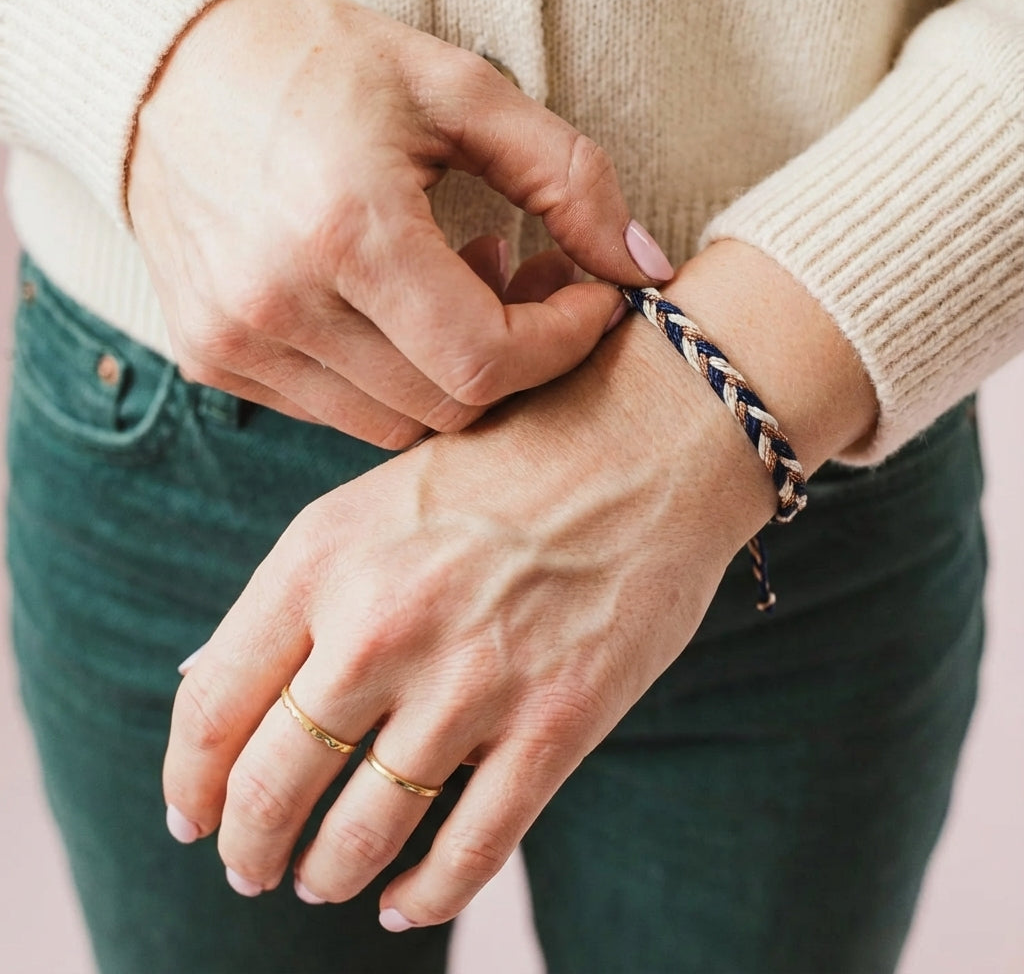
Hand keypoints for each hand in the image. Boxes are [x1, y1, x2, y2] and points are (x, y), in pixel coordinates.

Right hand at [127, 0, 670, 446]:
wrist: (176, 69)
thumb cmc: (329, 68)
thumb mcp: (463, 93)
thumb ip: (569, 179)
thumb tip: (644, 268)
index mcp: (346, 230)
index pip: (487, 360)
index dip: (561, 344)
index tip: (591, 297)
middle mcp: (278, 303)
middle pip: (447, 404)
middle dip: (515, 358)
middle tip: (527, 281)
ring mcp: (236, 340)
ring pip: (395, 423)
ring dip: (449, 372)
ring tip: (453, 282)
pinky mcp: (213, 356)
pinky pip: (337, 410)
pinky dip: (387, 376)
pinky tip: (391, 304)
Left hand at [162, 240, 875, 925]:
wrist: (640, 448)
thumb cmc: (500, 469)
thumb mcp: (370, 503)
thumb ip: (293, 594)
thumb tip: (207, 686)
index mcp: (321, 559)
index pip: (210, 705)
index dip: (188, 781)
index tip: (190, 816)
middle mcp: (382, 624)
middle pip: (272, 783)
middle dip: (247, 848)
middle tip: (248, 868)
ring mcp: (471, 678)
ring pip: (364, 830)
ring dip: (327, 875)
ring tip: (320, 882)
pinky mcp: (556, 721)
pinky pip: (471, 850)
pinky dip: (427, 895)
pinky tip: (405, 902)